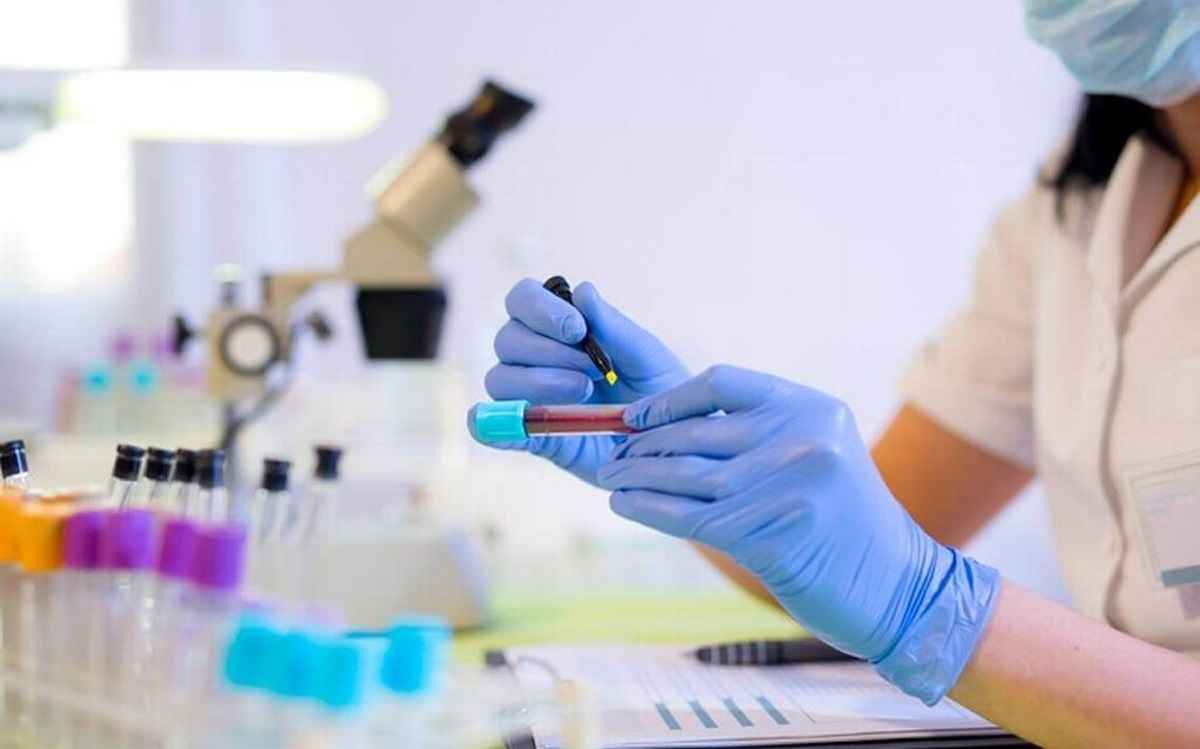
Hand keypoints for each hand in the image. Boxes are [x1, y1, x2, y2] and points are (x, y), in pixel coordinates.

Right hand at [471, 278, 687, 484]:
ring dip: (537, 382)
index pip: (522, 300)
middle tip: (593, 372)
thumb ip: (613, 327)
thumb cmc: (661, 390)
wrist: (671, 442)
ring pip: (499, 378)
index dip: (540, 309)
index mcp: (561, 327)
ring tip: (584, 394)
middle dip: (548, 352)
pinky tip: (522, 427)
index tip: (578, 331)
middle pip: (507, 339)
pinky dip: (495, 426)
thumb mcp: (647, 357)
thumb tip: (582, 289)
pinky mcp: (533, 436)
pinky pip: (495, 427)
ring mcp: (531, 396)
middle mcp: (537, 357)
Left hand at [596, 365, 999, 703]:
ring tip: (610, 479)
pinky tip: (623, 505)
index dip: (670, 398)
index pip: (721, 382)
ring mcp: (788, 485)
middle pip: (696, 432)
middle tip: (611, 455)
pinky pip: (690, 517)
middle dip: (644, 445)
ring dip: (637, 477)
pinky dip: (649, 509)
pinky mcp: (771, 534)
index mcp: (810, 406)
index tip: (636, 417)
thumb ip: (760, 435)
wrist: (898, 586)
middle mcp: (801, 437)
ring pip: (687, 475)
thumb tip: (671, 429)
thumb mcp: (817, 456)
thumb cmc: (846, 523)